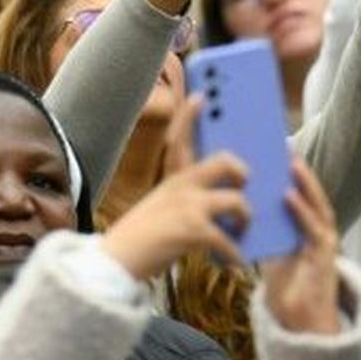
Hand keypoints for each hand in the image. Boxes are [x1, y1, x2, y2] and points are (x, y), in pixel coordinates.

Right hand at [102, 96, 251, 279]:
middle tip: (245, 186)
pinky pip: (229, 240)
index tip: (201, 96)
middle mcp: (179, 186)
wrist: (115, 264)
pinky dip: (235, 256)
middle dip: (243, 172)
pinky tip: (234, 263)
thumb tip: (220, 202)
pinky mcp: (195, 230)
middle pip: (225, 162)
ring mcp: (188, 206)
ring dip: (246, 220)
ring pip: (238, 201)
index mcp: (170, 180)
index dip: (189, 115)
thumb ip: (185, 200)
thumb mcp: (159, 209)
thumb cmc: (139, 241)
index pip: (180, 139)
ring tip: (242, 233)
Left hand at [260, 158, 341, 333]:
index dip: (289, 173)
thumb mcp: (270, 249)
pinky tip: (288, 196)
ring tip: (290, 163)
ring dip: (305, 183)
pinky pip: (313, 228)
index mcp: (304, 226)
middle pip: (310, 194)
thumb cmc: (284, 284)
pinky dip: (302, 210)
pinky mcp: (324, 255)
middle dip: (299, 171)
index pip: (298, 194)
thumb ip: (263, 229)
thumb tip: (236, 206)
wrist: (298, 318)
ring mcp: (324, 240)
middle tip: (284, 146)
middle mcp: (318, 229)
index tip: (275, 149)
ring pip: (317, 205)